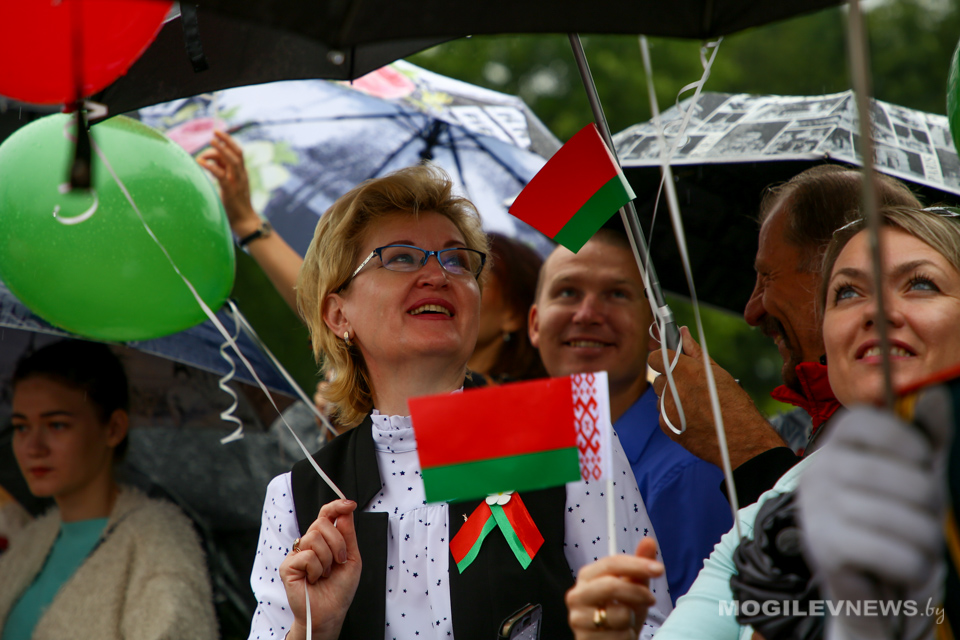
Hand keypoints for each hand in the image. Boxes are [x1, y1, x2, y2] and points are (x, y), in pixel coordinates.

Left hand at [196, 130, 260, 237]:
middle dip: (226, 140)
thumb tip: (211, 165)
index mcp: (242, 174)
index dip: (229, 142)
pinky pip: (220, 175)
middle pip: (237, 153)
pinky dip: (210, 166)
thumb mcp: (230, 187)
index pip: (238, 153)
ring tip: (210, 142)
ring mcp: (237, 183)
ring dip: (220, 149)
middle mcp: (241, 176)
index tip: (219, 134)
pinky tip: (200, 162)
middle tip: (215, 132)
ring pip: (231, 161)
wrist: (244, 222)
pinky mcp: (230, 191)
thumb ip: (224, 175)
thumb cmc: (235, 206)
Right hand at [280, 499, 361, 639]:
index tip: (350, 504)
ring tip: (326, 573)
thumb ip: (348, 534)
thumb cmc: (339, 589)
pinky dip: (316, 569)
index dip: (336, 505)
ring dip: (328, 558)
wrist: (330, 612)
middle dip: (338, 542)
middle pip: (322, 523)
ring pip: (314, 537)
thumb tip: (346, 510)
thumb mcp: (352, 559)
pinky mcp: (288, 566)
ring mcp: (297, 554)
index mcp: (325, 540)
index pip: (326, 515)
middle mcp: (309, 544)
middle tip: (340, 561)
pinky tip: (314, 579)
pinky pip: (306, 555)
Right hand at [566, 538, 662, 639]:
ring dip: (632, 619)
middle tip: (651, 599)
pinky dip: (626, 636)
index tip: (659, 569)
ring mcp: (578, 618)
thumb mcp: (633, 589)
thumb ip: (639, 567)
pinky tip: (619, 635)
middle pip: (611, 585)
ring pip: (619, 613)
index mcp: (588, 576)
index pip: (611, 563)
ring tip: (627, 622)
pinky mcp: (584, 639)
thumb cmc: (621, 614)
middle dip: (637, 592)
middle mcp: (577, 594)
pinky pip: (618, 634)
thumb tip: (649, 540)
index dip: (636, 564)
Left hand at [648, 326, 785, 468]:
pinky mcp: (666, 426)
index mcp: (683, 370)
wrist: (741, 440)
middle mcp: (671, 389)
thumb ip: (694, 351)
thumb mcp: (717, 372)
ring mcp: (666, 409)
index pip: (655, 357)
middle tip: (692, 387)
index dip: (663, 359)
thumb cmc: (734, 404)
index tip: (672, 363)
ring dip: (672, 398)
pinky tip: (693, 418)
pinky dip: (674, 415)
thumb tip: (683, 332)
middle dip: (671, 380)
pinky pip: (663, 415)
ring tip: (696, 406)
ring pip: (660, 397)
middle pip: (659, 379)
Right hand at [798, 401, 948, 591]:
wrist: (864, 583)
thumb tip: (936, 393)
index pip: (862, 420)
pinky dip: (912, 566)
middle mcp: (818, 471)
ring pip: (901, 520)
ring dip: (925, 543)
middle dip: (929, 505)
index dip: (902, 438)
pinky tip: (903, 568)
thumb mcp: (913, 474)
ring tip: (915, 549)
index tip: (921, 460)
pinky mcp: (824, 548)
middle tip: (923, 520)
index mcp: (836, 446)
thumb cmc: (891, 519)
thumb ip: (926, 436)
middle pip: (896, 476)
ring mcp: (817, 509)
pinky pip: (891, 553)